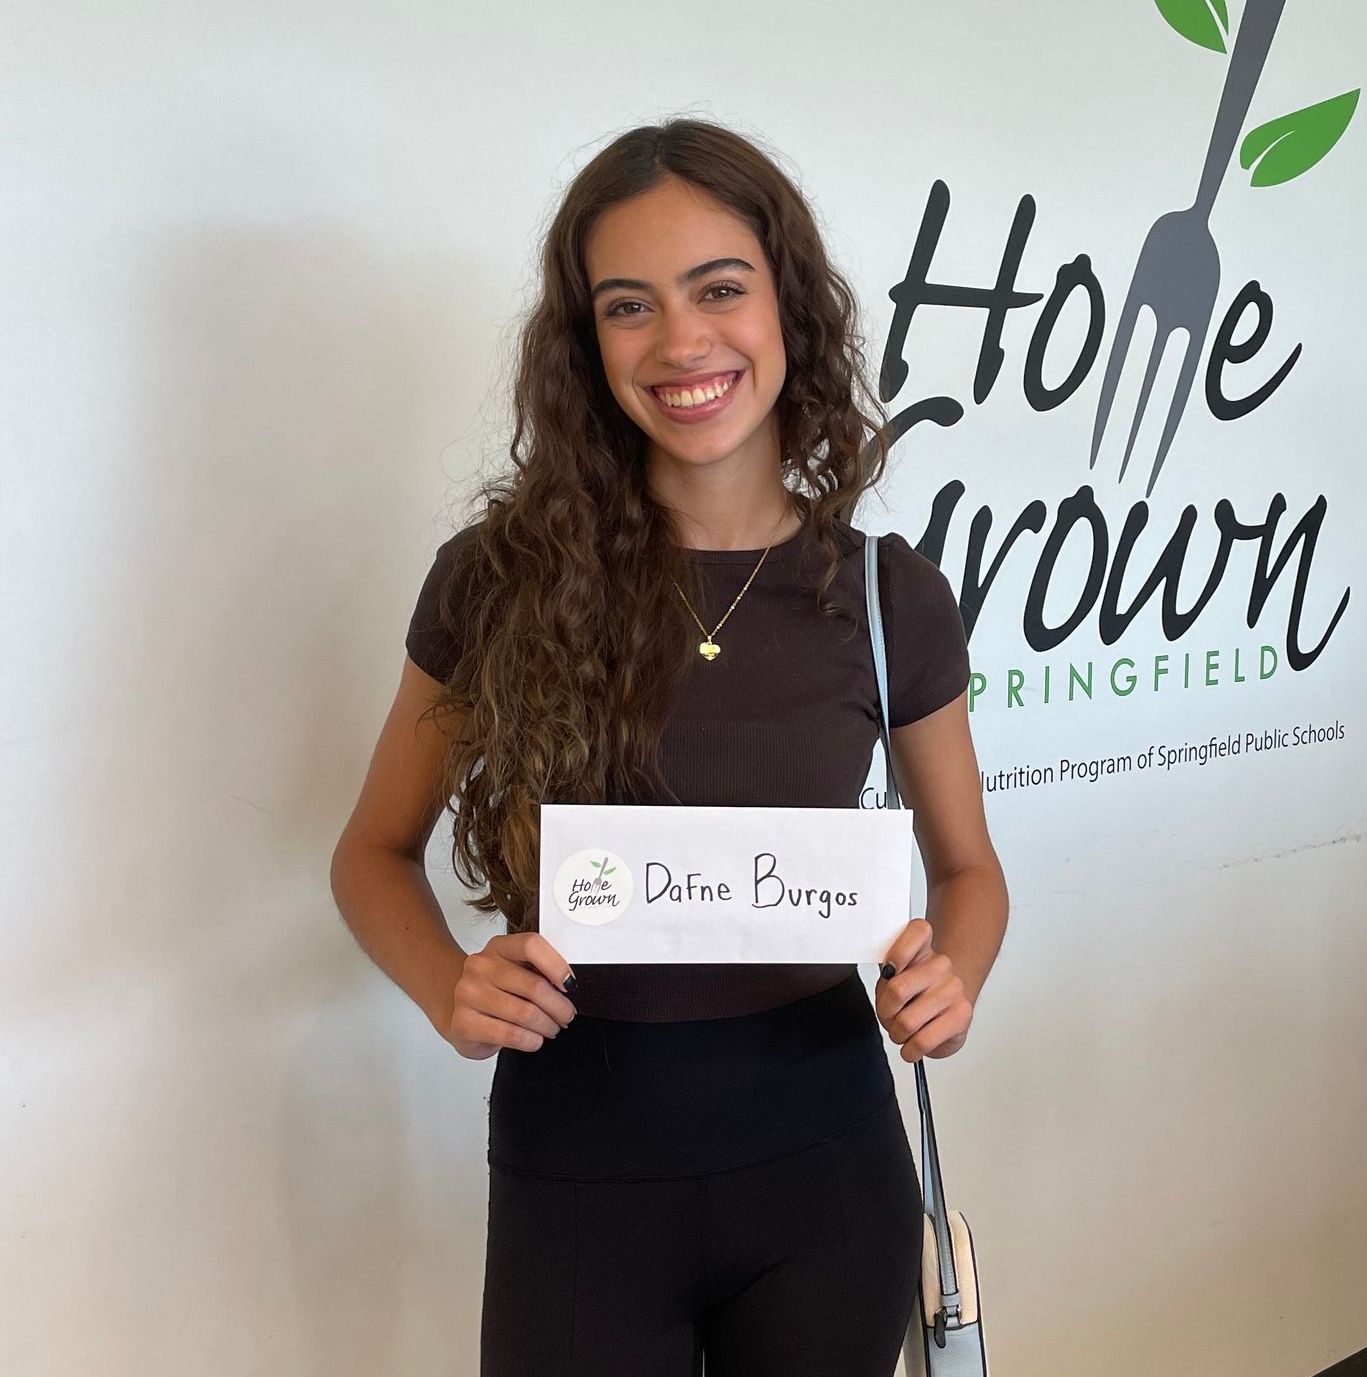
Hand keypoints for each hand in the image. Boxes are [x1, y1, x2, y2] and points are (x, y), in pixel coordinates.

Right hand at [443, 932, 577, 1060]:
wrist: (459, 1012)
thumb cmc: (496, 992)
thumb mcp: (516, 971)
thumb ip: (538, 971)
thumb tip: (569, 986)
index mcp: (498, 947)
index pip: (531, 945)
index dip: (557, 965)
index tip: (570, 984)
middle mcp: (480, 966)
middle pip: (534, 986)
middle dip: (559, 1006)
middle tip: (566, 1016)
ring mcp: (469, 994)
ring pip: (525, 1013)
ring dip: (547, 1025)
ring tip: (551, 1028)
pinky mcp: (464, 1023)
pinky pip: (510, 1035)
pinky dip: (531, 1041)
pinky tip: (535, 1040)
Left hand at [875, 918, 973, 1062]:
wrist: (947, 1008)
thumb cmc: (915, 991)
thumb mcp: (894, 976)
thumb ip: (887, 973)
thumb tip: (889, 976)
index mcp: (923, 946)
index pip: (918, 930)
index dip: (898, 951)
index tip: (889, 970)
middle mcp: (941, 964)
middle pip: (897, 989)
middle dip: (885, 1012)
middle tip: (889, 1017)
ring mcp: (954, 989)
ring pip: (907, 1021)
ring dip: (897, 1034)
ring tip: (902, 1033)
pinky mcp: (962, 1016)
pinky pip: (924, 1040)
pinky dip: (911, 1050)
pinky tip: (912, 1047)